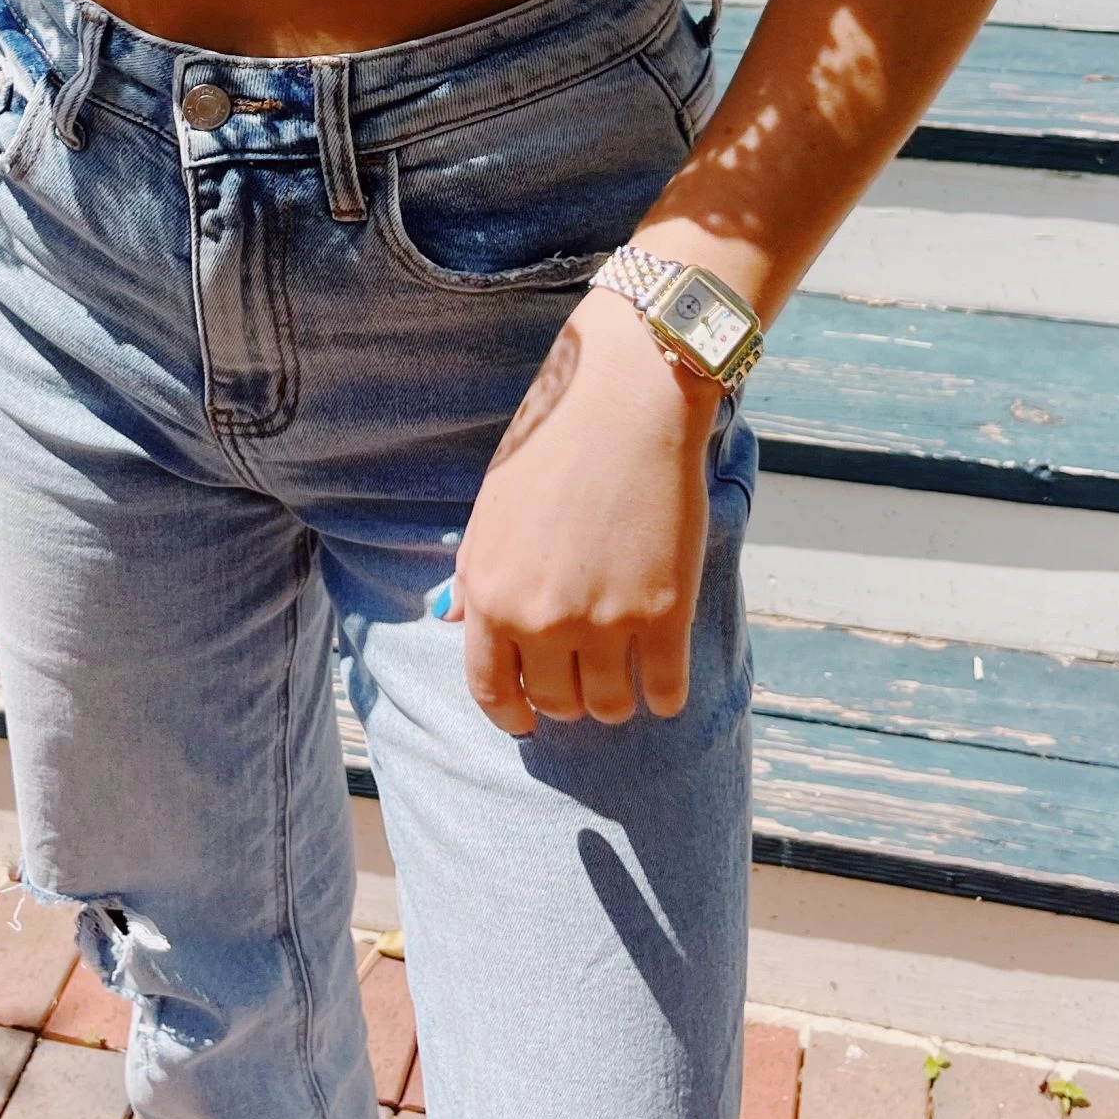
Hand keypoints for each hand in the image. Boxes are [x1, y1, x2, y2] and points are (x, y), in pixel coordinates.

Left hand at [438, 285, 724, 733]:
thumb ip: (474, 572)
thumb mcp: (493, 509)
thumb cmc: (555, 444)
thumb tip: (452, 620)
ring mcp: (605, 620)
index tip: (528, 719)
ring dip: (618, 698)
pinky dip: (665, 694)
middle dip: (570, 697)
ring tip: (626, 669)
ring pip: (612, 707)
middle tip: (587, 674)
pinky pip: (666, 692)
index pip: (491, 690)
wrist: (627, 399)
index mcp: (488, 593)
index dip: (511, 714)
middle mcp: (541, 618)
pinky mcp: (665, 613)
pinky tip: (664, 676)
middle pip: (558, 703)